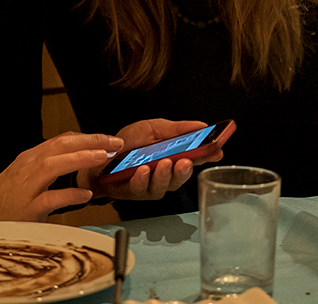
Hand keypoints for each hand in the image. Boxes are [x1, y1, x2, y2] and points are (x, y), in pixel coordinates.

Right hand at [0, 132, 123, 225]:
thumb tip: (74, 155)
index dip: (87, 137)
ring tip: (103, 157)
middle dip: (91, 142)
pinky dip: (69, 195)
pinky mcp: (27, 208)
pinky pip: (51, 199)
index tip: (108, 139)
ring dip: (81, 159)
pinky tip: (86, 195)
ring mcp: (26, 186)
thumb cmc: (3, 200)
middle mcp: (28, 167)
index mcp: (30, 158)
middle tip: (115, 143)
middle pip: (62, 146)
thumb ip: (47, 165)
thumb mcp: (24, 175)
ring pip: (55, 165)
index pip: (62, 140)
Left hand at [82, 119, 224, 199]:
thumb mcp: (153, 128)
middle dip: (185, 170)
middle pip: (182, 177)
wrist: (100, 156)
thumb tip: (201, 125)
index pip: (196, 157)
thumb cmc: (127, 143)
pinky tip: (143, 170)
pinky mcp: (135, 192)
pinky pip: (142, 188)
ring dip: (164, 175)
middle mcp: (165, 173)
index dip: (208, 156)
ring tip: (163, 164)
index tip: (216, 151)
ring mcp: (151, 184)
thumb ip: (176, 129)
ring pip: (164, 185)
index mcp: (173, 156)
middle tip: (186, 161)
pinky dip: (144, 179)